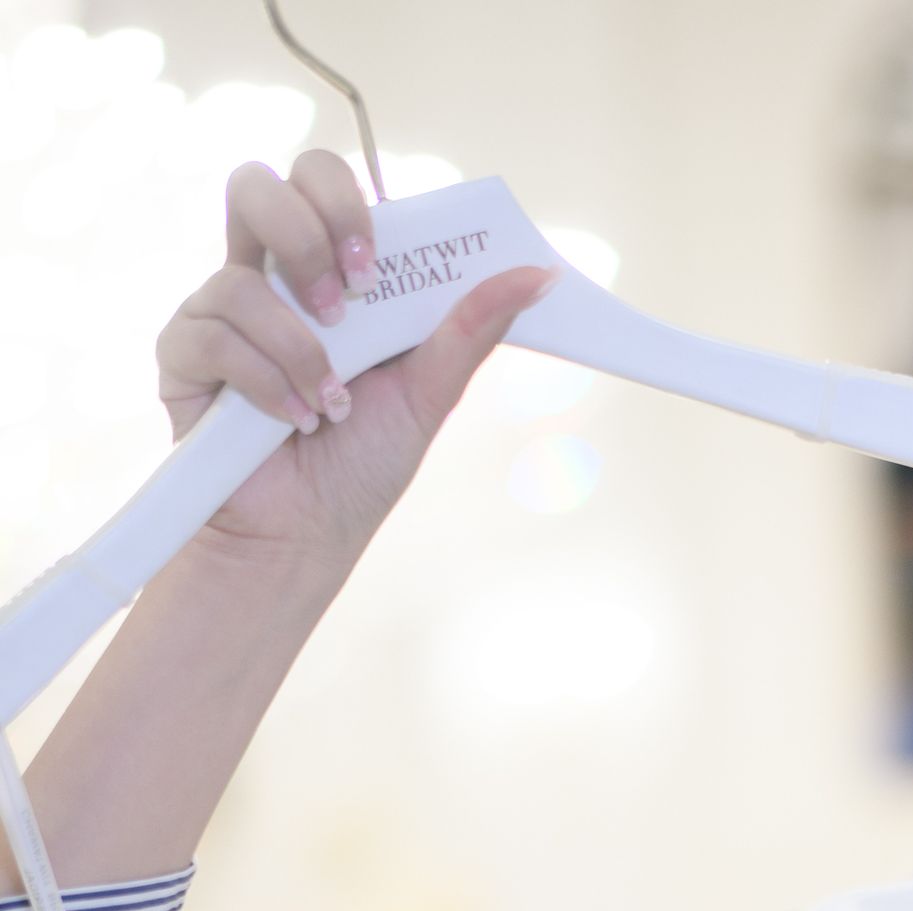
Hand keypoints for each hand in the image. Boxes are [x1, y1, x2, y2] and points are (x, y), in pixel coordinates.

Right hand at [156, 151, 554, 570]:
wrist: (305, 538)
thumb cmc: (362, 465)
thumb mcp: (428, 392)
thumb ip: (469, 329)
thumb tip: (537, 276)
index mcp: (324, 271)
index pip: (318, 178)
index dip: (342, 199)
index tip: (374, 267)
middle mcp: (267, 279)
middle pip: (257, 186)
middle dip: (305, 239)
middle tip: (345, 304)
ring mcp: (220, 314)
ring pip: (236, 275)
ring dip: (297, 346)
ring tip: (328, 402)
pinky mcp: (183, 357)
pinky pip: (210, 334)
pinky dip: (262, 381)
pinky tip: (293, 421)